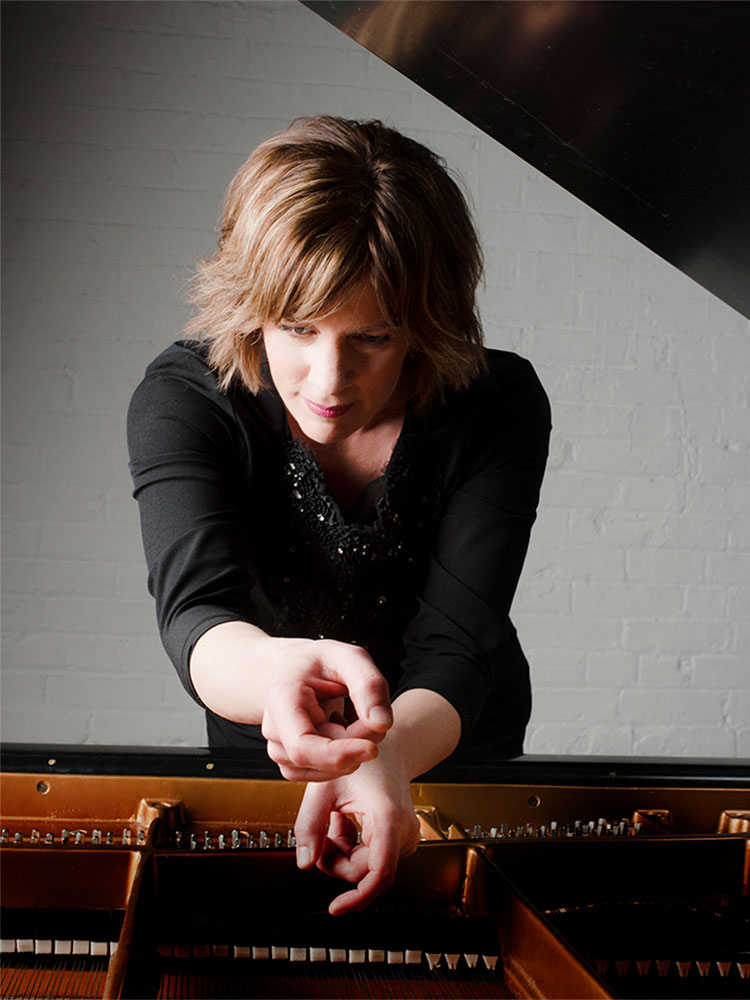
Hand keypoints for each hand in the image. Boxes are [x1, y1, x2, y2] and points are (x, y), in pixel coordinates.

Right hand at [261, 637, 392, 780]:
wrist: (297, 668)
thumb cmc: (322, 661)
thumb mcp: (349, 658)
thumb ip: (369, 686)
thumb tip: (382, 724)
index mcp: (281, 701)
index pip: (302, 747)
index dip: (338, 754)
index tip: (372, 749)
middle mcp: (274, 731)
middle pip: (323, 758)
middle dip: (359, 741)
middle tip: (373, 710)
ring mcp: (280, 751)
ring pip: (328, 769)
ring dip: (354, 748)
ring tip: (355, 713)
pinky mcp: (292, 764)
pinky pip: (328, 772)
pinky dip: (345, 755)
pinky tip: (344, 727)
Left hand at [293, 740, 420, 913]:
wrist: (387, 748)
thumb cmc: (360, 763)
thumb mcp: (324, 789)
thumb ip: (309, 826)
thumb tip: (303, 862)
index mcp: (388, 818)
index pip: (379, 874)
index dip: (357, 897)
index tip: (335, 908)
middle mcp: (404, 832)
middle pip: (363, 870)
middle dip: (335, 858)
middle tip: (322, 830)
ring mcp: (406, 837)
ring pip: (367, 866)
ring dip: (344, 850)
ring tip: (336, 818)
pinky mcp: (402, 839)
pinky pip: (373, 857)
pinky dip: (353, 845)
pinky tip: (347, 820)